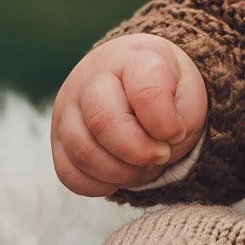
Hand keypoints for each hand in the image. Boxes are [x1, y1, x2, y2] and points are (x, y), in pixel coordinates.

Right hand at [51, 34, 206, 197]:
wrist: (138, 79)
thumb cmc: (167, 88)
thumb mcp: (187, 92)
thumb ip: (179, 118)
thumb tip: (156, 150)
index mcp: (133, 59)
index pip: (145, 92)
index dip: (164, 123)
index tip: (176, 133)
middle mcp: (92, 78)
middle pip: (103, 122)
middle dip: (137, 151)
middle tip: (160, 155)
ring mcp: (69, 107)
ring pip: (82, 150)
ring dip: (118, 172)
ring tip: (142, 166)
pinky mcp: (57, 137)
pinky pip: (68, 172)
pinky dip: (97, 184)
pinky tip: (119, 177)